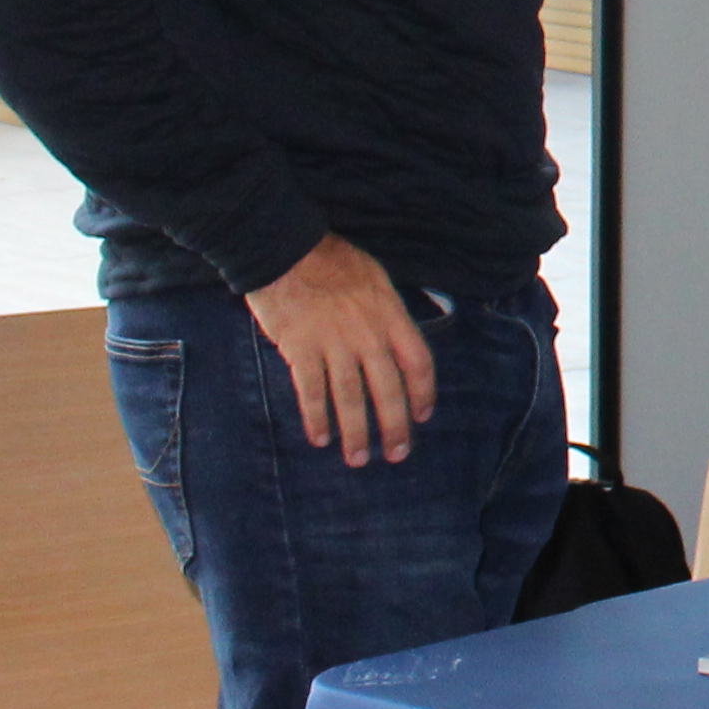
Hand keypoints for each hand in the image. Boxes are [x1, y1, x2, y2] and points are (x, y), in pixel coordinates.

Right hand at [245, 234, 436, 467]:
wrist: (286, 249)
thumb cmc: (332, 260)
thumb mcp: (376, 279)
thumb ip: (388, 313)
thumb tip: (398, 343)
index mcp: (391, 315)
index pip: (417, 362)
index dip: (422, 393)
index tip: (422, 416)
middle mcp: (367, 334)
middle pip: (387, 389)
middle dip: (393, 426)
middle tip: (397, 454)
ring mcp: (334, 343)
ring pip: (350, 397)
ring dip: (355, 432)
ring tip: (358, 459)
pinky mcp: (300, 349)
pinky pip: (312, 391)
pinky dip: (316, 417)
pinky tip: (320, 437)